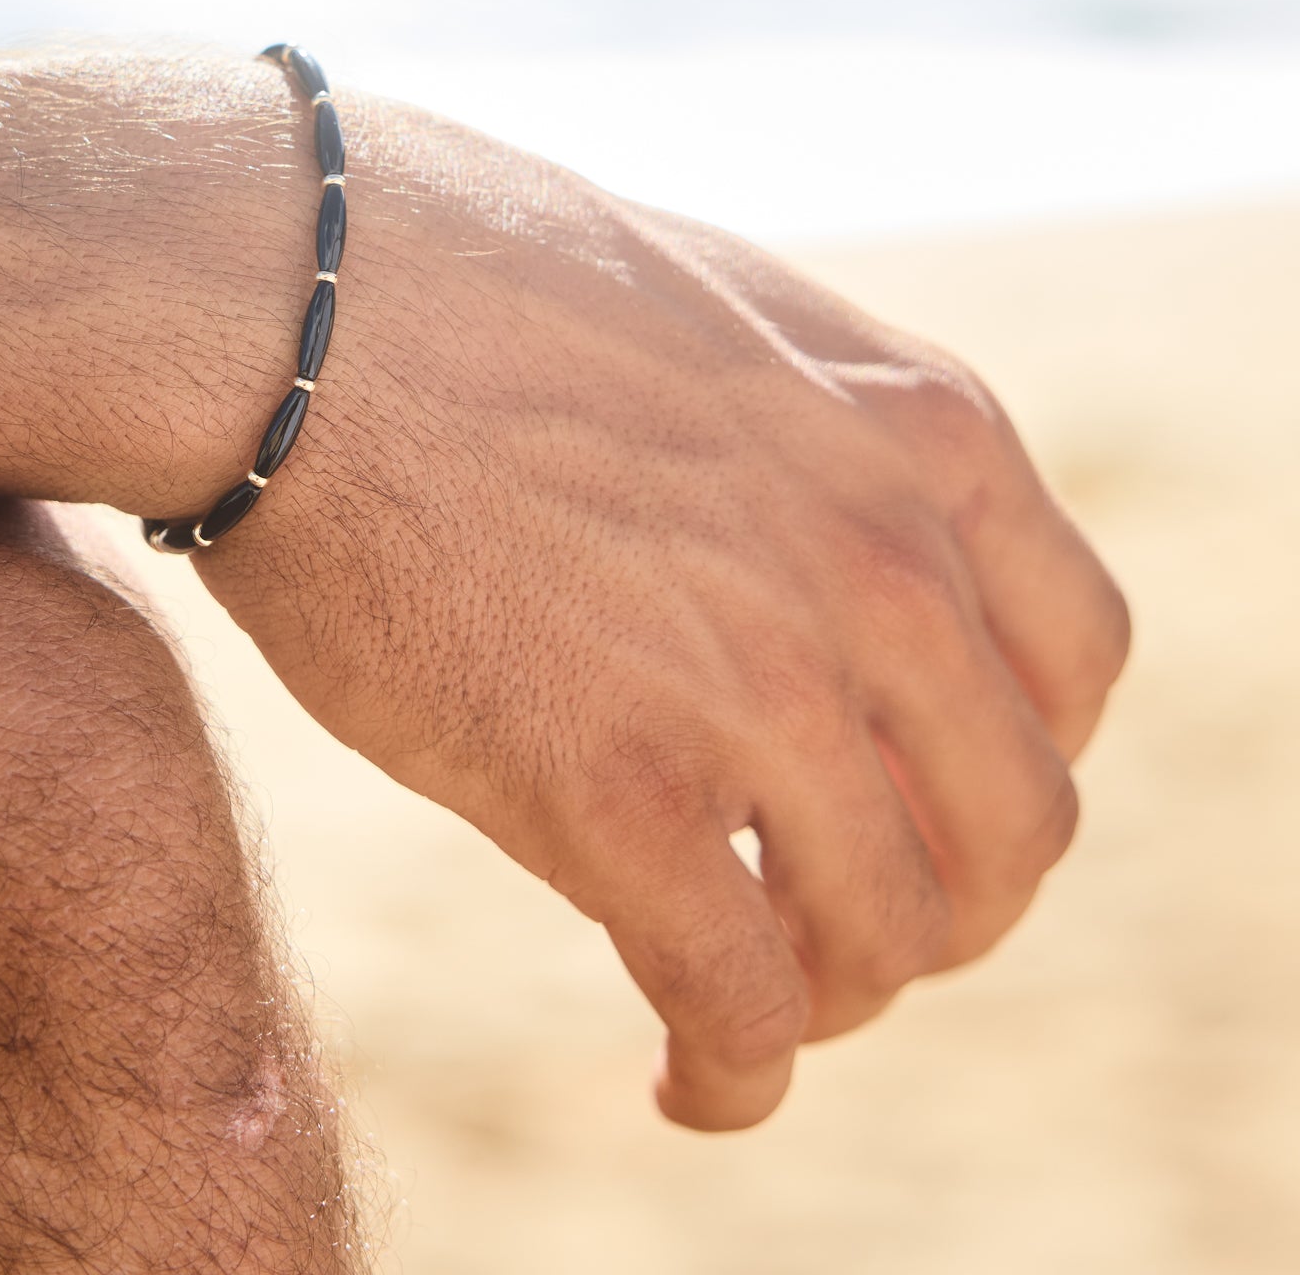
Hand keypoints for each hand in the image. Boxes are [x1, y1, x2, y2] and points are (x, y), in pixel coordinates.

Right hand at [189, 93, 1129, 1129]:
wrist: (283, 300)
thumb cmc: (449, 278)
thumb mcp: (704, 311)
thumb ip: (799, 429)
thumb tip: (784, 534)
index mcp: (917, 430)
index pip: (1076, 654)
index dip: (1019, 755)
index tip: (932, 794)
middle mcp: (883, 566)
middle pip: (1011, 824)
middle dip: (945, 902)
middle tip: (848, 924)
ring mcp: (759, 683)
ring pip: (890, 935)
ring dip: (837, 996)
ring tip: (756, 1002)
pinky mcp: (614, 791)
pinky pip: (741, 1003)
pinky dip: (736, 1076)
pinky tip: (687, 1082)